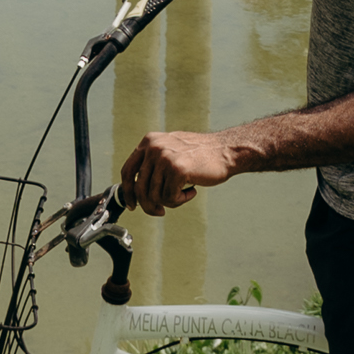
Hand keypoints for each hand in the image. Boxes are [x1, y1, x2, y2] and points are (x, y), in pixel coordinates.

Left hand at [118, 126, 240, 216]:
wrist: (226, 150)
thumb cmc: (200, 155)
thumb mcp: (170, 149)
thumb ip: (152, 162)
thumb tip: (135, 187)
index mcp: (149, 141)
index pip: (127, 171)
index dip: (128, 192)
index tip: (133, 206)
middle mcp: (153, 147)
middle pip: (139, 188)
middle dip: (148, 206)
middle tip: (159, 212)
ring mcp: (164, 157)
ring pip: (155, 196)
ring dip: (170, 201)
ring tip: (184, 193)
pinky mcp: (177, 169)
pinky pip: (169, 198)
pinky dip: (181, 200)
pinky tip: (192, 190)